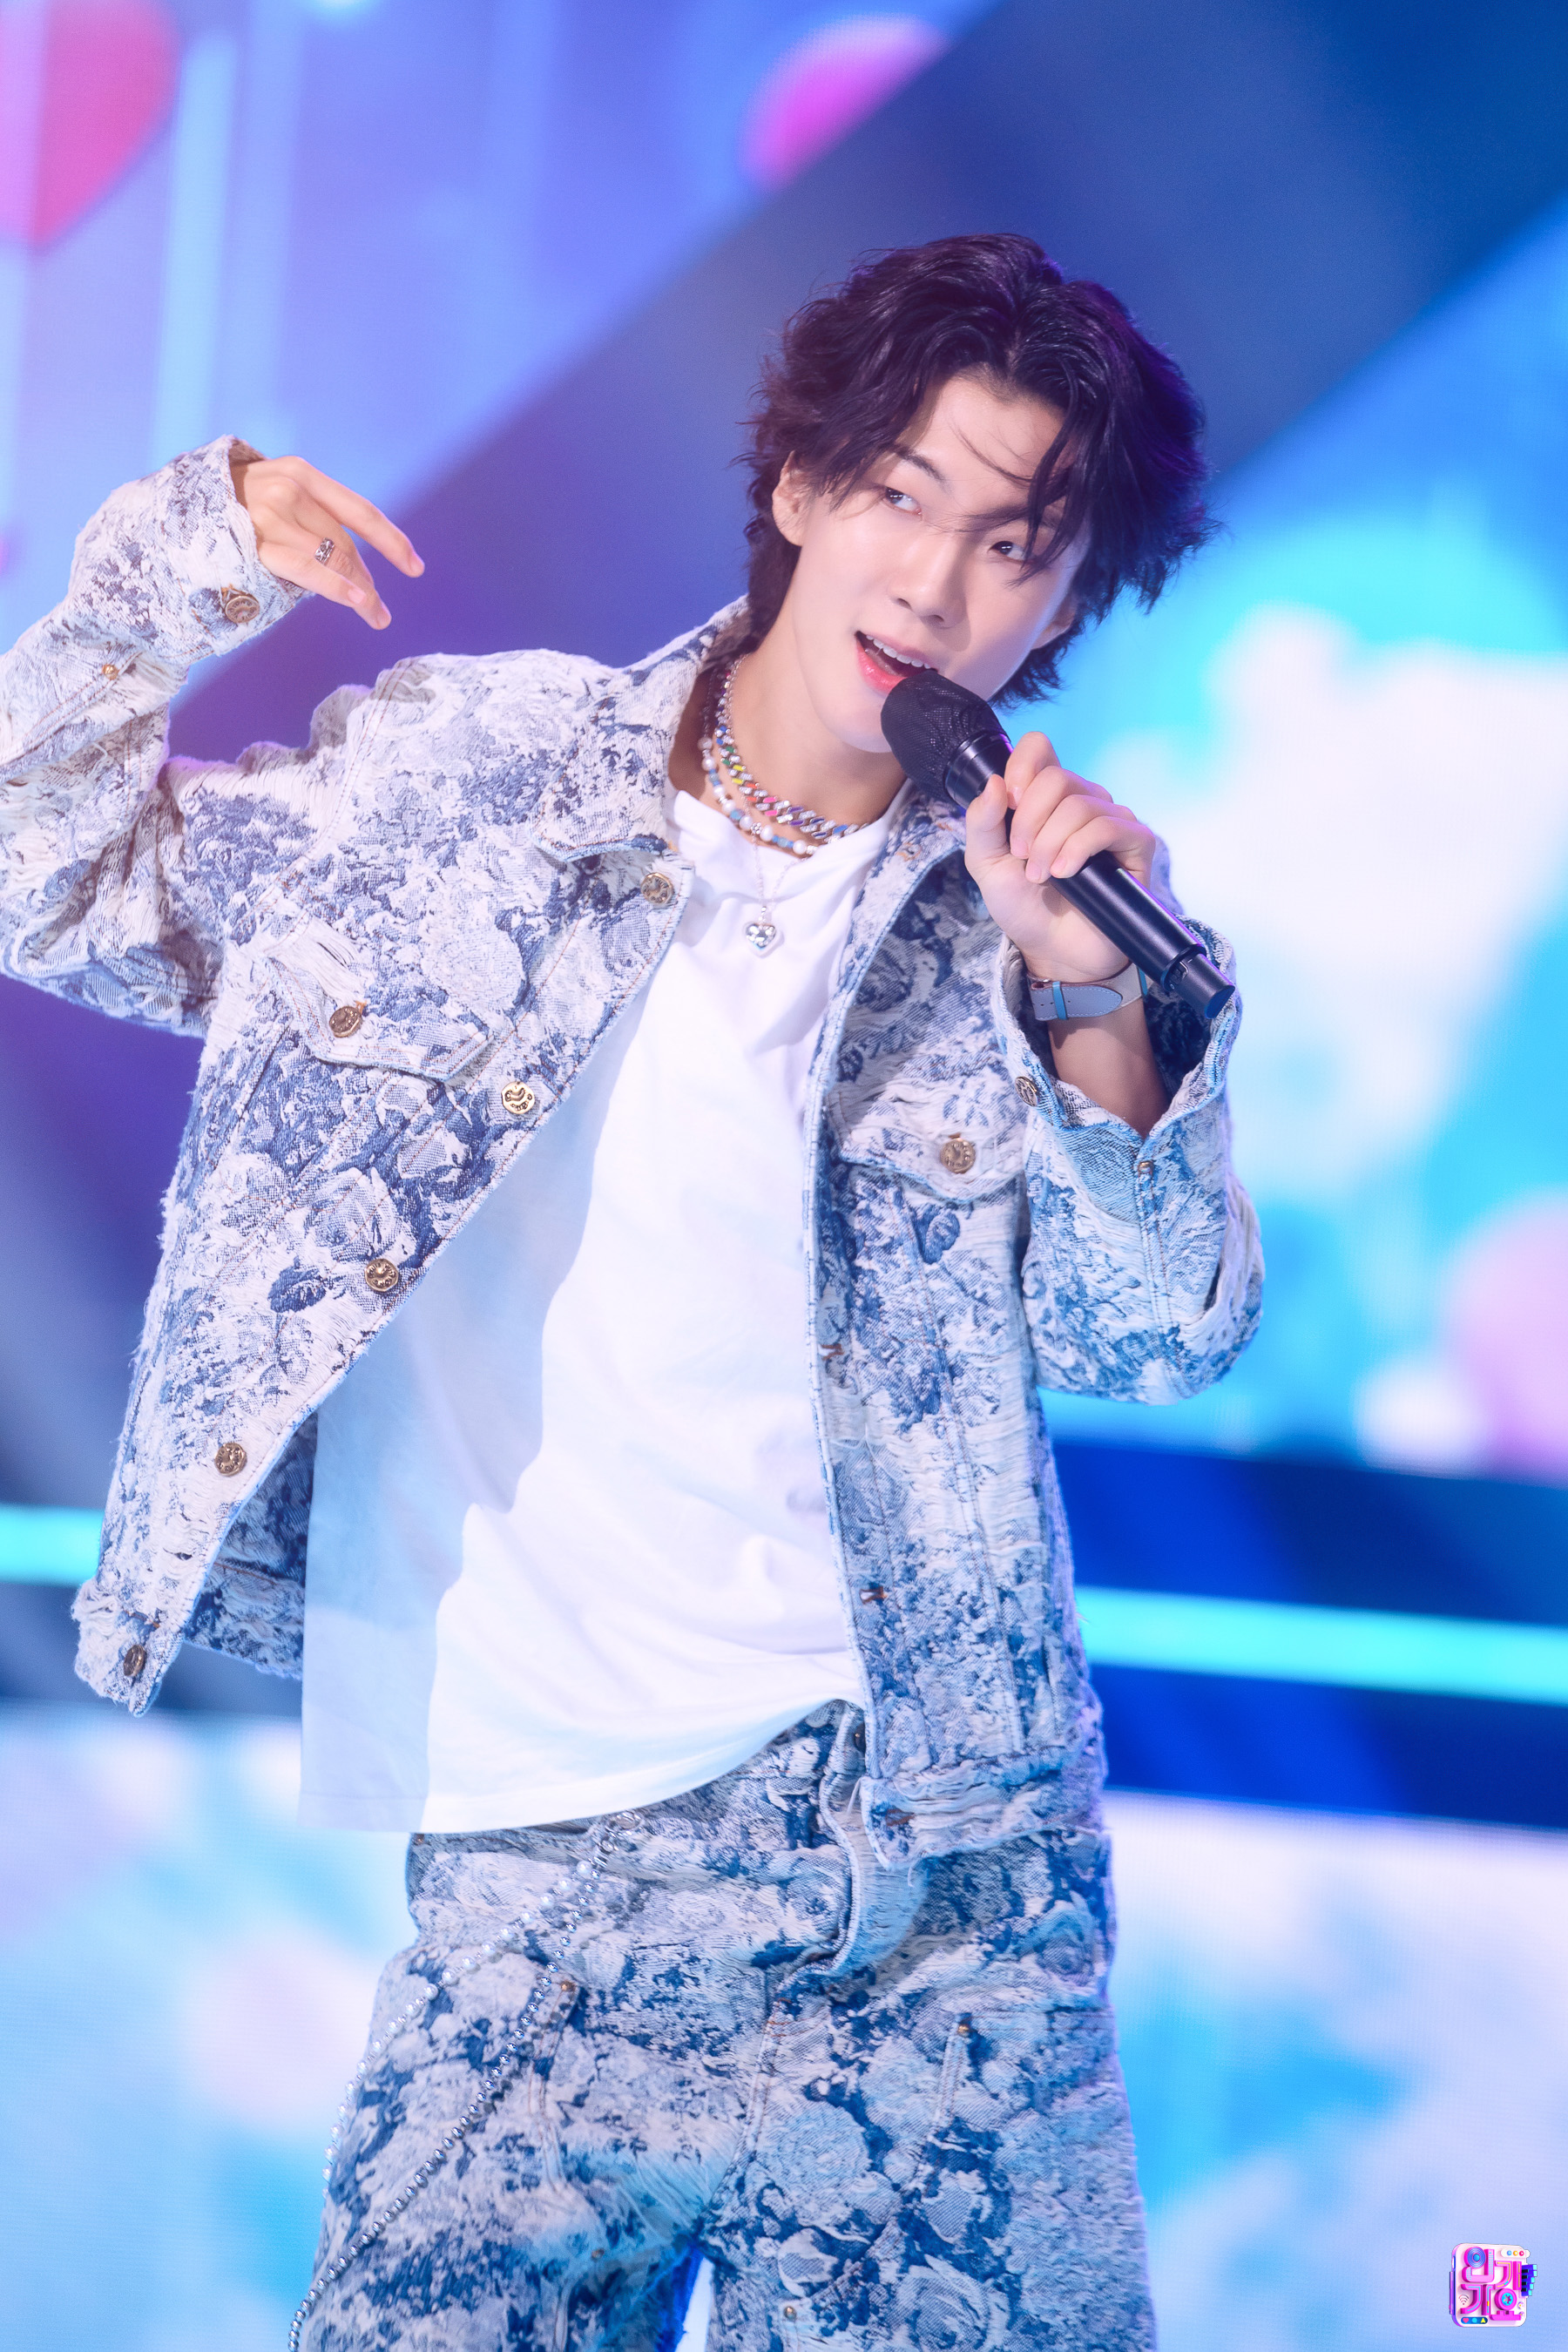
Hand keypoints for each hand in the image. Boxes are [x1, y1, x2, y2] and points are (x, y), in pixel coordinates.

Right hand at [229, 453, 422, 629]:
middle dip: (367, 577)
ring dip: (358, 590)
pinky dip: (335, 585)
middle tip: (379, 609)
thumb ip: (311, 519)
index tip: (415, 567)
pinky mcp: (254, 544)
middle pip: (345, 542)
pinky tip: (357, 600)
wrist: (167, 515)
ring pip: (332, 558)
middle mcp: (288, 489)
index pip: (359, 510)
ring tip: (374, 614)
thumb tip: (355, 566)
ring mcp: (270, 515)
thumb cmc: (226, 512)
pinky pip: (306, 569)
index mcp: (299, 473)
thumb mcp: (274, 499)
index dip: (391, 541)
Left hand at [963, 729, 1156, 981]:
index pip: (1039, 747)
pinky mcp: (1135, 844)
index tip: (1008, 802)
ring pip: (1080, 805)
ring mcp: (1111, 820)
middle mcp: (1081, 801)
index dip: (1021, 766)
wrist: (1052, 950)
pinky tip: (1066, 873)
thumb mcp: (986, 864)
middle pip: (1056, 778)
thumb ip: (981, 823)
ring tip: (1042, 875)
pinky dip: (1078, 849)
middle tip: (1022, 857)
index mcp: (1045, 798)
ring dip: (1050, 843)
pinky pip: (1108, 826)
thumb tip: (994, 782)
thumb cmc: (1023, 905)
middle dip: (1029, 820)